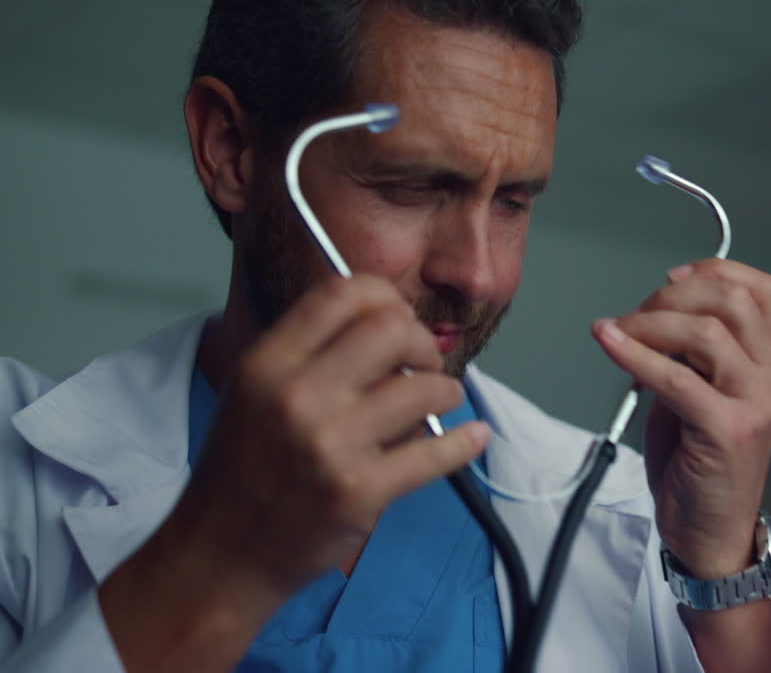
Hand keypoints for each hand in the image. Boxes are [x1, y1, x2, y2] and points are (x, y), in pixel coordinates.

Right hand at [179, 275, 488, 592]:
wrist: (220, 556)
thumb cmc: (243, 472)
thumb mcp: (254, 393)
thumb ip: (311, 353)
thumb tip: (390, 321)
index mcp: (266, 364)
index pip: (342, 293)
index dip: (385, 296)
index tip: (399, 317)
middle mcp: (295, 397)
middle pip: (392, 329)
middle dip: (422, 342)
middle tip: (423, 364)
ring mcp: (329, 446)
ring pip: (423, 387)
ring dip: (445, 391)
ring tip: (438, 402)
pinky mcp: (359, 492)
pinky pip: (434, 452)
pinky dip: (463, 442)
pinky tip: (471, 436)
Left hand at [592, 259, 770, 578]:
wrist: (709, 533)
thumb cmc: (698, 465)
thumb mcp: (699, 395)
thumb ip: (690, 356)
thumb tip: (653, 315)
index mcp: (769, 365)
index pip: (762, 292)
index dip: (715, 271)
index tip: (670, 277)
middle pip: (731, 301)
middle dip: (672, 295)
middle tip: (633, 314)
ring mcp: (756, 403)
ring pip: (705, 332)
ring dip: (650, 322)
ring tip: (617, 332)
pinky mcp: (729, 430)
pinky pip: (676, 378)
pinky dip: (635, 354)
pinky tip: (608, 343)